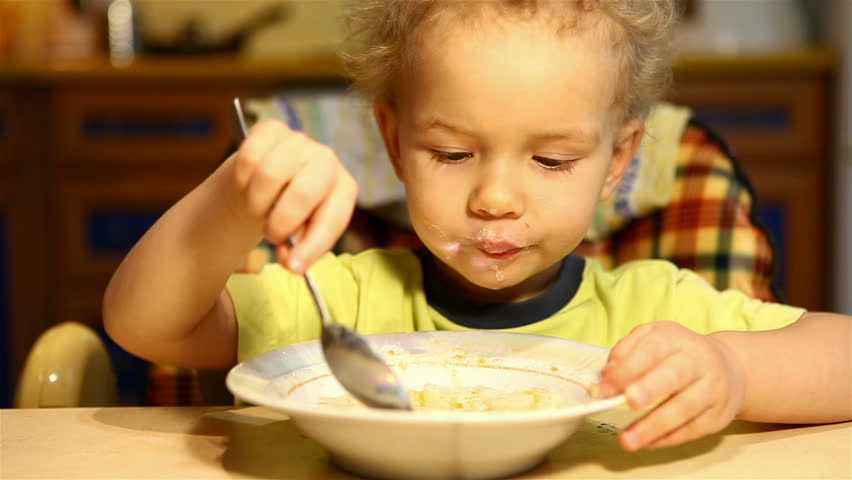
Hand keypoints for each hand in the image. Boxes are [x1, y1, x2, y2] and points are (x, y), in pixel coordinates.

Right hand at [231, 119, 357, 271]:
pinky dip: (242, 180)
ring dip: (257, 202)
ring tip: (260, 208)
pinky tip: (249, 185)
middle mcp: (327, 160)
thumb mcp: (301, 233)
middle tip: (271, 234)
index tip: (293, 267)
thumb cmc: (289, 212)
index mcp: (343, 189)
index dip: (313, 246)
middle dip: (281, 223)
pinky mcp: (271, 129)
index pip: (333, 218)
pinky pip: (249, 157)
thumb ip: (298, 249)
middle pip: (304, 192)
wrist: (266, 182)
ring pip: (269, 174)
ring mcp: (299, 141)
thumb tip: (291, 263)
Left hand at [599, 321, 745, 450]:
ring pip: (684, 408)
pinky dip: (667, 439)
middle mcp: (698, 361)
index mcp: (676, 339)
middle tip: (629, 401)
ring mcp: (712, 389)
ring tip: (628, 440)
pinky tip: (646, 443)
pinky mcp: (718, 416)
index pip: (653, 348)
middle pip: (675, 374)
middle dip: (650, 388)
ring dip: (654, 426)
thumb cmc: (679, 353)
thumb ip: (626, 351)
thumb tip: (607, 376)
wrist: (730, 367)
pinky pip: (692, 430)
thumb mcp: (652, 338)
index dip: (629, 367)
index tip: (606, 386)